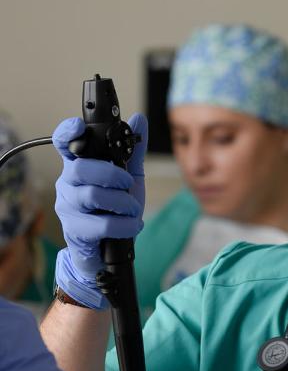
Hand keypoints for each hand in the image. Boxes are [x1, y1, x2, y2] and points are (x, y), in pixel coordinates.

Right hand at [53, 113, 147, 308]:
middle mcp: (68, 183)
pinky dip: (124, 225)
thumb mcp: (130, 179)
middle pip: (81, 168)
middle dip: (112, 175)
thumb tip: (139, 120)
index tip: (79, 126)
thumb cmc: (116, 210)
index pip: (65, 144)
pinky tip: (132, 226)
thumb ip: (134, 150)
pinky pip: (100, 225)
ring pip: (92, 196)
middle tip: (127, 184)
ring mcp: (68, 207)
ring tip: (133, 210)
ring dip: (122, 203)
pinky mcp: (75, 230)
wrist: (111, 250)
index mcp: (80, 166)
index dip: (68, 133)